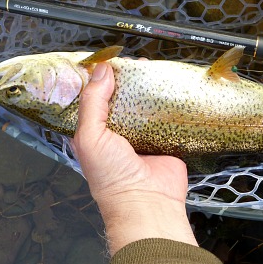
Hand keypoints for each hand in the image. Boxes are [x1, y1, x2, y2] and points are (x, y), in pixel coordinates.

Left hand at [71, 62, 196, 254]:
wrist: (148, 202)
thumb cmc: (112, 176)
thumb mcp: (91, 137)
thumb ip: (93, 103)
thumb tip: (101, 71)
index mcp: (96, 132)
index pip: (96, 99)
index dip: (100, 80)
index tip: (109, 61)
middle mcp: (119, 132)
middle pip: (123, 98)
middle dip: (128, 81)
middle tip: (135, 65)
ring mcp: (144, 134)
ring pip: (145, 104)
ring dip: (149, 88)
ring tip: (153, 70)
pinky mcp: (166, 137)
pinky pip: (167, 115)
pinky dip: (169, 103)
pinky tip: (171, 87)